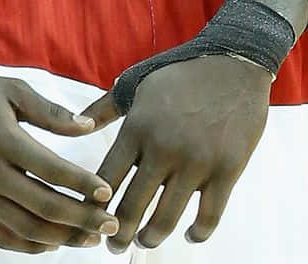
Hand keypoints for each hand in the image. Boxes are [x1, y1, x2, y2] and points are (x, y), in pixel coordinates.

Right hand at [0, 19, 115, 254]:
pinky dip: (28, 245)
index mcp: (1, 138)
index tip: (106, 192)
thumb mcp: (8, 89)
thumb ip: (49, 111)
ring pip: (24, 228)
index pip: (51, 170)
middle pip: (43, 206)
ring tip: (88, 238)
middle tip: (110, 224)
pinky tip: (50, 244)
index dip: (82, 185)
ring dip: (60, 237)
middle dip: (82, 218)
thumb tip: (89, 127)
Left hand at [84, 55, 270, 251]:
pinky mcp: (226, 171)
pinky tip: (188, 236)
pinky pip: (210, 215)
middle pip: (134, 204)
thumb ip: (104, 108)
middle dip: (118, 231)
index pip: (107, 177)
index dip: (94, 203)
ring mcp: (196, 163)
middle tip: (110, 247)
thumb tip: (76, 124)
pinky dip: (197, 233)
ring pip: (167, 216)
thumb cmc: (177, 71)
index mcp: (137, 128)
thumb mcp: (134, 83)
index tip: (86, 217)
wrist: (230, 63)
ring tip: (143, 243)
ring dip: (151, 236)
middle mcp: (163, 149)